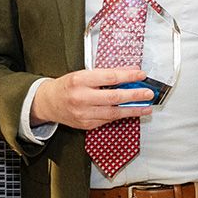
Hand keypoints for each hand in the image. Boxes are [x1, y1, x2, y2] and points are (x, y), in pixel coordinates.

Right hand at [30, 68, 153, 129]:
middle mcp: (81, 98)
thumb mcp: (84, 74)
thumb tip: (130, 71)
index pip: (109, 77)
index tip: (141, 74)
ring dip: (132, 110)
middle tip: (148, 93)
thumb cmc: (67, 86)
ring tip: (146, 107)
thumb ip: (106, 73)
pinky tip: (130, 111)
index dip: (127, 76)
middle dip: (134, 95)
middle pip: (113, 97)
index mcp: (80, 80)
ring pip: (113, 113)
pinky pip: (107, 120)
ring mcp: (83, 114)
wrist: (48, 103)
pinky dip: (120, 115)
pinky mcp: (86, 125)